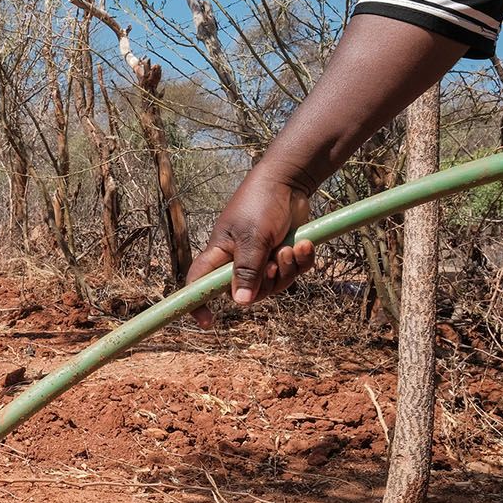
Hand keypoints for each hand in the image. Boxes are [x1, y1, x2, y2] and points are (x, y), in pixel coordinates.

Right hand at [185, 170, 313, 327]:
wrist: (289, 181)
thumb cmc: (260, 203)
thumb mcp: (252, 238)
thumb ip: (246, 270)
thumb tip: (239, 303)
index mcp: (220, 254)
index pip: (199, 283)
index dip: (198, 304)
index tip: (207, 322)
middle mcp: (239, 260)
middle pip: (249, 292)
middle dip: (268, 282)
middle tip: (275, 262)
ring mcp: (263, 258)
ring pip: (275, 284)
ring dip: (287, 269)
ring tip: (291, 248)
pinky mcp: (283, 253)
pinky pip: (293, 272)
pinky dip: (301, 262)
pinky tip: (304, 244)